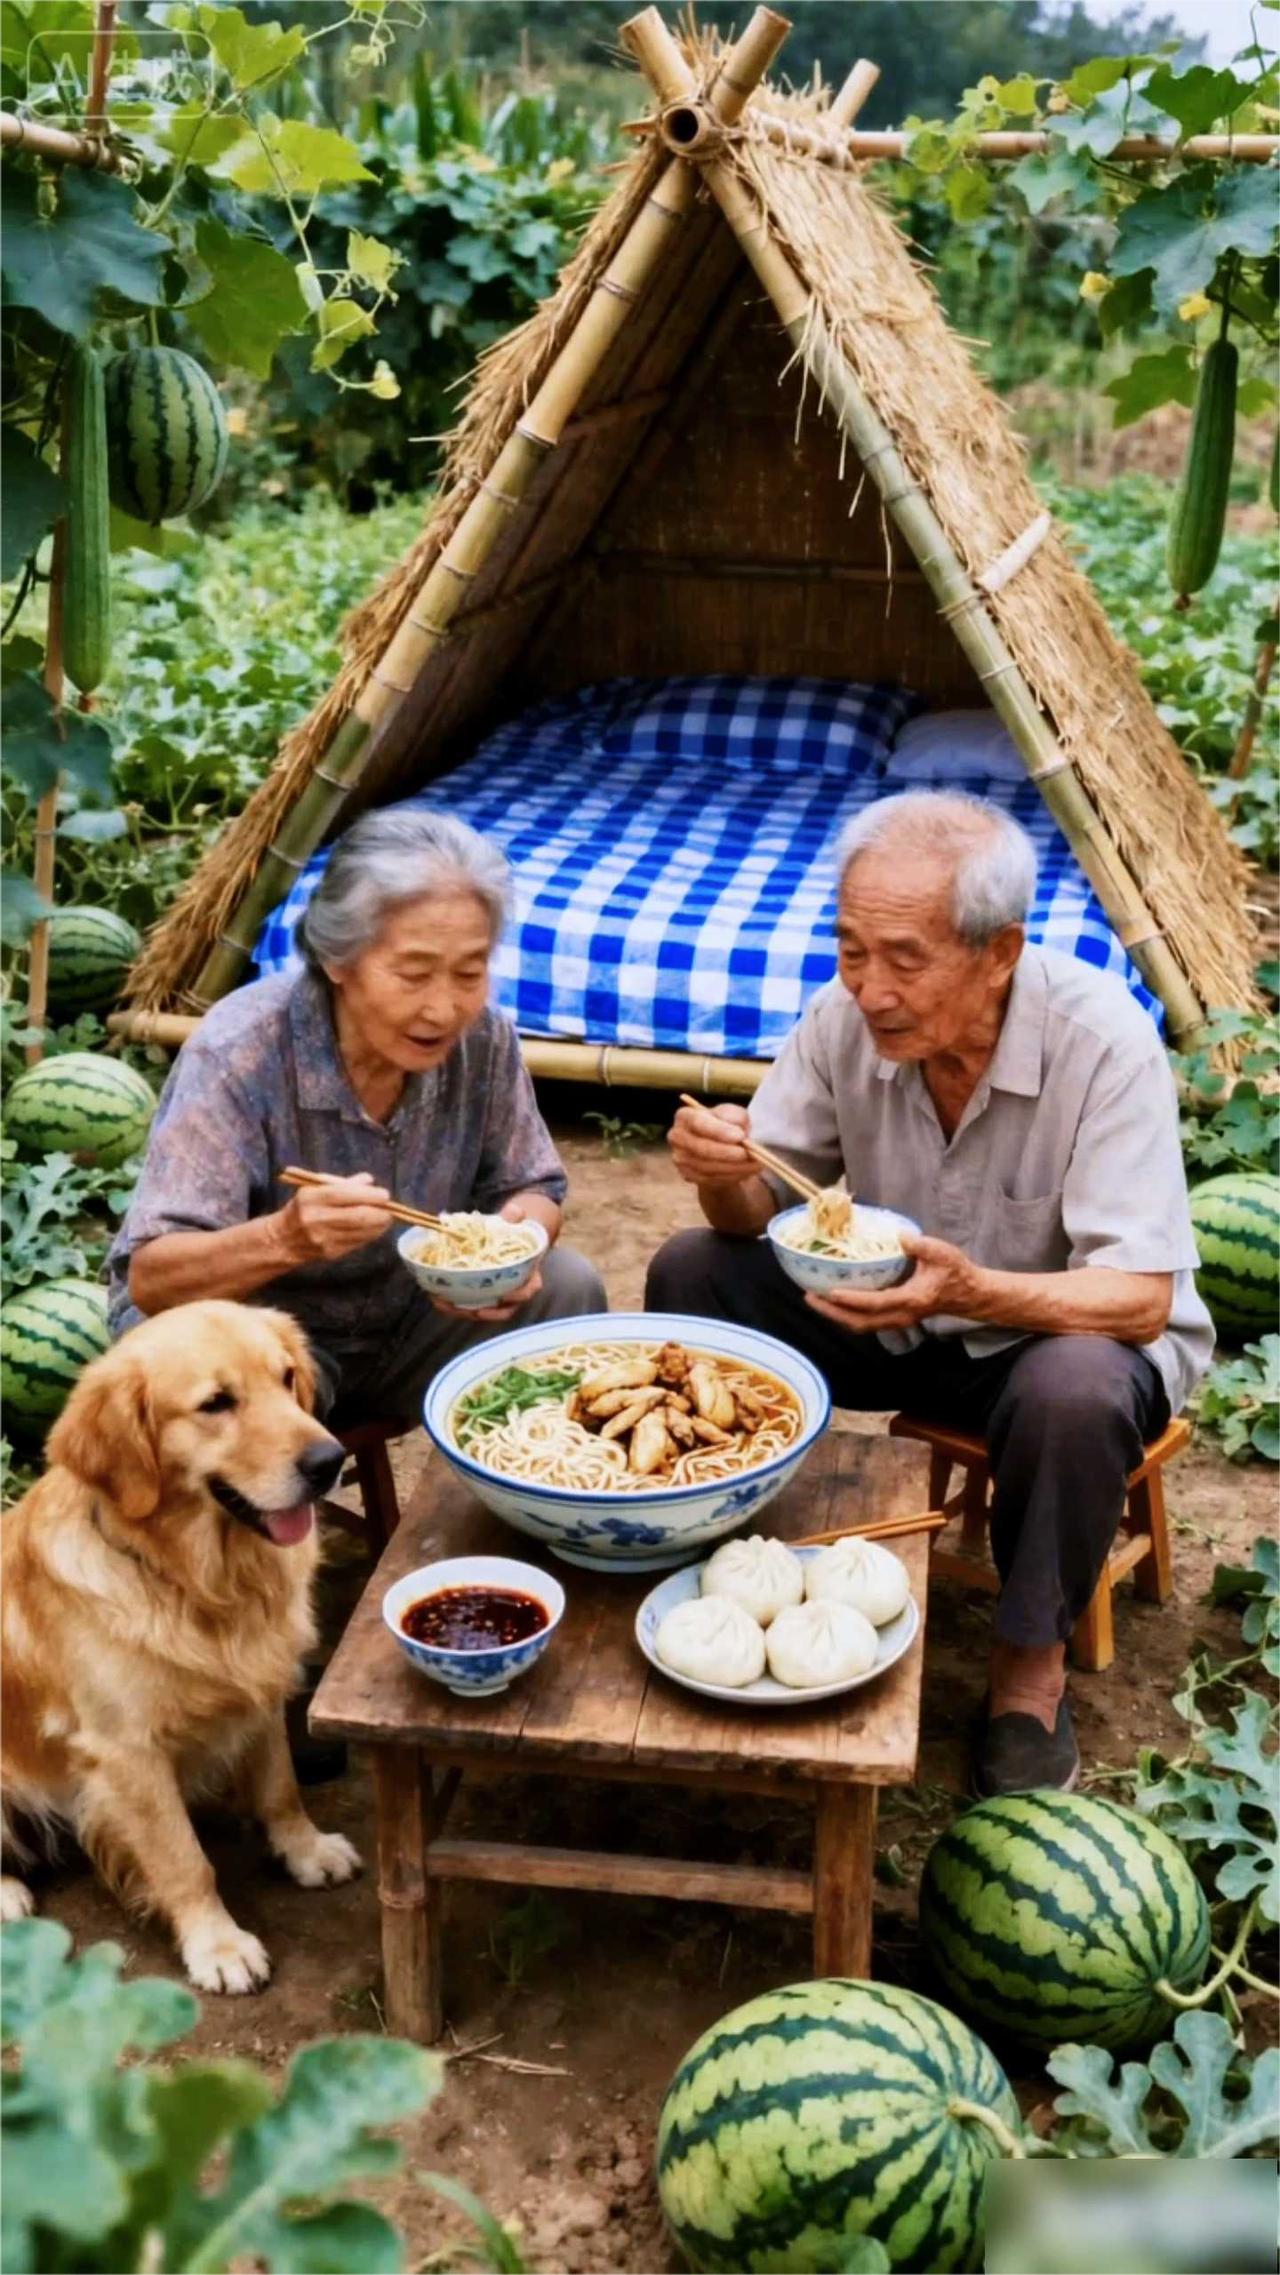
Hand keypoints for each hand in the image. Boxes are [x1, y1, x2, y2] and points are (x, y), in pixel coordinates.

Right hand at [280, 1172, 393, 1263]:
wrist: (283, 1240)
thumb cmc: (302, 1208)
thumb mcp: (315, 1189)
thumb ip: (343, 1183)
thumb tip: (369, 1181)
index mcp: (311, 1198)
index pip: (346, 1195)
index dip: (370, 1196)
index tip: (385, 1195)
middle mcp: (317, 1220)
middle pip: (359, 1216)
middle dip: (381, 1212)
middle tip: (392, 1208)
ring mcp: (325, 1239)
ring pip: (362, 1232)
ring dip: (380, 1225)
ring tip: (386, 1217)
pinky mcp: (332, 1253)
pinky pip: (359, 1242)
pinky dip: (371, 1234)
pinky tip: (374, 1228)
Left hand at [429, 1195, 545, 1322]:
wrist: (505, 1238)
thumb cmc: (511, 1232)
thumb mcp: (514, 1222)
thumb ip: (514, 1217)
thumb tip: (514, 1212)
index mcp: (528, 1274)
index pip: (528, 1289)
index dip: (518, 1295)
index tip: (505, 1295)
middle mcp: (515, 1290)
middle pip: (506, 1308)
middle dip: (490, 1312)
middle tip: (474, 1311)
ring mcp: (497, 1296)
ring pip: (486, 1311)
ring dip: (468, 1312)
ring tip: (450, 1306)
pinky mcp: (481, 1297)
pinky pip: (470, 1306)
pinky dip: (455, 1306)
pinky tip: (439, 1301)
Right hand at [668, 1101, 757, 1187]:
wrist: (717, 1147)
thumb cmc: (724, 1125)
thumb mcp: (733, 1114)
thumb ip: (736, 1116)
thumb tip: (739, 1129)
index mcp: (685, 1116)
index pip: (699, 1123)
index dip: (720, 1131)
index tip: (741, 1136)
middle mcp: (677, 1137)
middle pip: (702, 1148)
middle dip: (728, 1153)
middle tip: (750, 1153)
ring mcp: (680, 1159)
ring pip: (708, 1167)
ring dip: (735, 1167)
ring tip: (756, 1163)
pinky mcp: (687, 1176)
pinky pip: (711, 1179)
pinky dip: (732, 1176)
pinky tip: (746, 1171)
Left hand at [805, 1233, 985, 1334]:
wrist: (969, 1294)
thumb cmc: (956, 1272)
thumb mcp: (941, 1253)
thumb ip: (920, 1245)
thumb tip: (898, 1236)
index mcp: (911, 1299)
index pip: (875, 1303)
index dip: (851, 1299)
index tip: (829, 1292)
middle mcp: (902, 1315)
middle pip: (861, 1322)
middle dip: (833, 1313)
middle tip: (809, 1297)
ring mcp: (898, 1320)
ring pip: (862, 1326)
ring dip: (836, 1316)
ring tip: (815, 1301)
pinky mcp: (896, 1318)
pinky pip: (866, 1322)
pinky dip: (847, 1315)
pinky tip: (834, 1303)